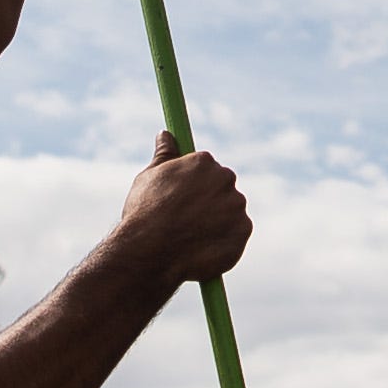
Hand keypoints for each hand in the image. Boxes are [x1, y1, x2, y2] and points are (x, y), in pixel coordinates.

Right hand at [115, 133, 249, 283]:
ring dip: (217, 221)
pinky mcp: (243, 232)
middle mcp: (225, 179)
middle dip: (209, 201)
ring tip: (191, 237)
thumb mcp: (149, 178)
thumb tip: (166, 134)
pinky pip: (236, 235)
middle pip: (222, 187)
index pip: (206, 168)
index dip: (193, 185)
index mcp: (203, 162)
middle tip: (187, 219)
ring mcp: (236, 206)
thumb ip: (164, 155)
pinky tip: (201, 249)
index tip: (182, 198)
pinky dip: (223, 242)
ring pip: (231, 212)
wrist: (150, 253)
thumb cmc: (144, 213)